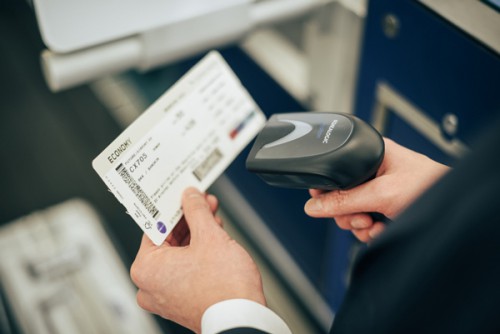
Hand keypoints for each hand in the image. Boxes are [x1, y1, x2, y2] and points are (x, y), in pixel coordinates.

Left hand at [130, 188, 265, 332]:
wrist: (242, 318)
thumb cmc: (223, 289)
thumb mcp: (210, 236)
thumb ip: (197, 211)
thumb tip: (191, 198)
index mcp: (146, 268)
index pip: (156, 225)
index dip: (174, 206)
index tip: (183, 195)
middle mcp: (150, 285)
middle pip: (168, 239)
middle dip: (189, 219)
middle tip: (202, 202)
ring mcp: (166, 295)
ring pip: (178, 253)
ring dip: (197, 233)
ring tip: (212, 217)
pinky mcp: (182, 300)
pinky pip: (185, 268)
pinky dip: (198, 253)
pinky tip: (213, 237)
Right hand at [304, 138, 448, 241]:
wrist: (454, 209)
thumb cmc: (429, 187)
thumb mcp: (381, 194)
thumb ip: (344, 201)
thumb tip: (314, 206)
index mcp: (369, 155)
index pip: (334, 171)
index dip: (327, 190)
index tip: (328, 204)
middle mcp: (371, 172)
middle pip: (339, 197)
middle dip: (348, 213)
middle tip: (362, 216)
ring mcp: (377, 193)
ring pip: (349, 214)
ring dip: (359, 225)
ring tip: (375, 224)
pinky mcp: (383, 210)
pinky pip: (362, 224)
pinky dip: (370, 232)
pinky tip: (383, 230)